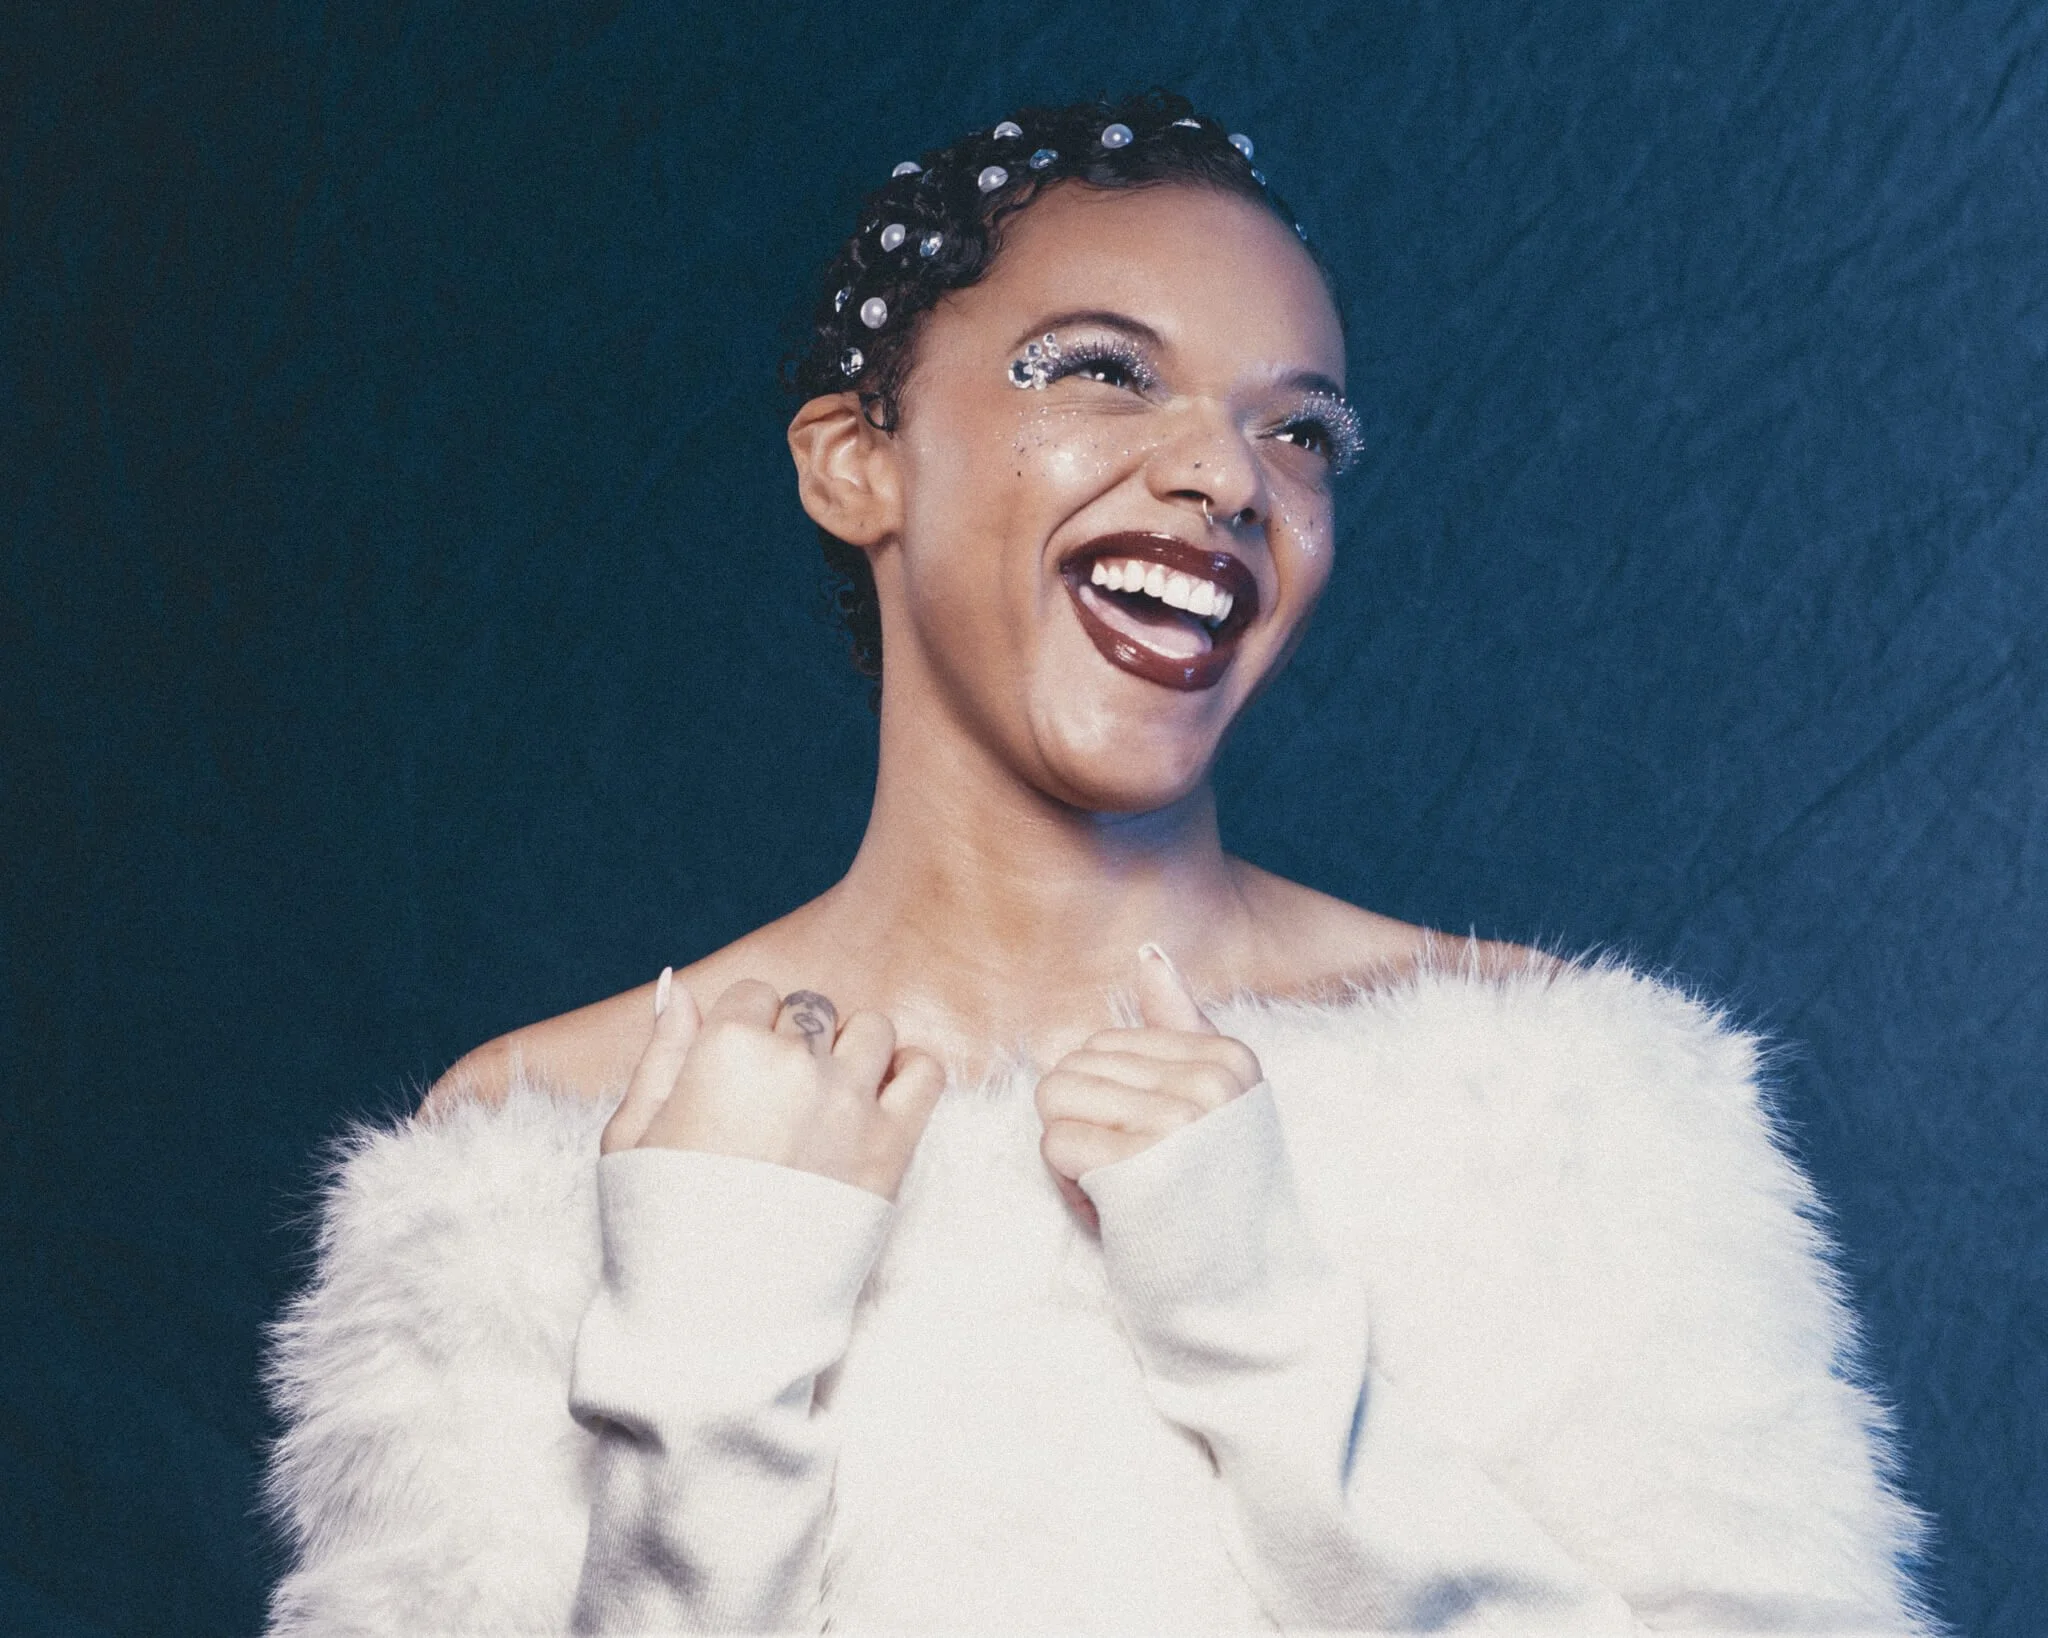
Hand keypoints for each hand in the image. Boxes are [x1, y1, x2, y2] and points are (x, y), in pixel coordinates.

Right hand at [601, 971, 945, 1201]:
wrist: (715, 1322)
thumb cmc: (660, 1230)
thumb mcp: (632, 1135)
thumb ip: (661, 1052)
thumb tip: (677, 989)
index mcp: (726, 1050)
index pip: (754, 996)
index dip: (743, 1032)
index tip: (737, 1078)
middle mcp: (794, 1065)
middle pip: (810, 1010)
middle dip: (793, 1043)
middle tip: (775, 1104)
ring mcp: (850, 1103)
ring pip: (870, 1031)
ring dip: (850, 1052)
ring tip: (825, 1102)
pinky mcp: (892, 1147)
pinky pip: (923, 1072)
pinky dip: (907, 1073)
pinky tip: (879, 1099)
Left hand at [1037, 945, 1264, 1231]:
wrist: (1248, 1300)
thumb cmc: (1218, 1202)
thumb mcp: (1215, 1103)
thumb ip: (1180, 1024)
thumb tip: (1148, 951)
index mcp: (1229, 1058)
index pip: (1105, 1043)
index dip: (1111, 1103)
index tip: (1156, 1151)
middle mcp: (1208, 1081)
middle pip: (1074, 1068)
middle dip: (1087, 1128)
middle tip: (1135, 1178)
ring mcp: (1175, 1121)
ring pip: (1055, 1100)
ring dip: (1074, 1157)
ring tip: (1124, 1192)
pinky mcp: (1136, 1166)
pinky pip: (1054, 1144)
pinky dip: (1070, 1187)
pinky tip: (1114, 1213)